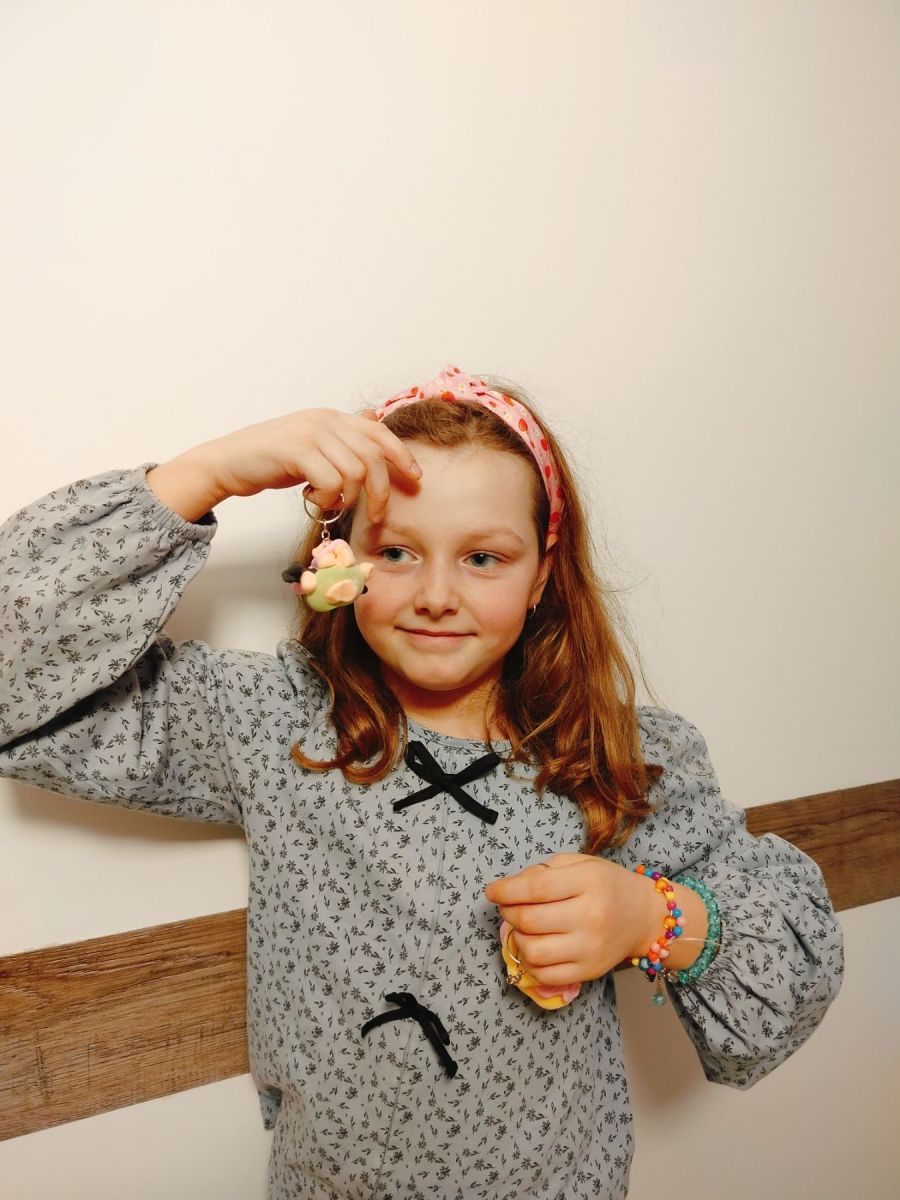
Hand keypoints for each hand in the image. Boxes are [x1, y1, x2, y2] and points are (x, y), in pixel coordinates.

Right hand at [187, 407, 421, 523]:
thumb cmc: (271, 459)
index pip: (379, 433)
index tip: (415, 478)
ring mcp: (310, 433)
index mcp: (332, 418)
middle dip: (381, 491)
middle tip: (377, 515)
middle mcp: (324, 420)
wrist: (228, 462)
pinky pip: (331, 481)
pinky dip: (327, 498)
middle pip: (373, 457)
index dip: (402, 456)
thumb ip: (341, 439)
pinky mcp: (296, 451)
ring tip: (329, 502)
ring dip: (347, 497)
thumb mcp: (312, 444)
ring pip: (354, 472)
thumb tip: (373, 421)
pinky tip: (312, 498)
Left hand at [483, 852, 657, 987]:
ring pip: (533, 951)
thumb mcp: (580, 863)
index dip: (506, 890)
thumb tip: (509, 889)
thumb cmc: (607, 885)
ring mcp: (590, 948)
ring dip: (518, 938)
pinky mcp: (589, 972)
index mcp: (588, 882)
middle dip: (509, 912)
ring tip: (525, 927)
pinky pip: (545, 975)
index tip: (492, 891)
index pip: (536, 888)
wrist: (643, 916)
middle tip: (509, 906)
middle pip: (529, 920)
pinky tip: (535, 947)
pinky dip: (530, 962)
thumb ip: (544, 871)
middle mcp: (591, 916)